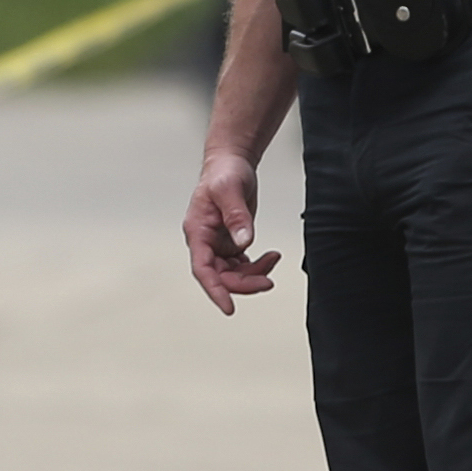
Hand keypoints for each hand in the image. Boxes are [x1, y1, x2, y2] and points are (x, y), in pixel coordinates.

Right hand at [184, 151, 281, 314]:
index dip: (215, 290)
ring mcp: (218, 243)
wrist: (231, 162)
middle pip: (220, 276)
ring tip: (274, 260)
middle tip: (268, 281)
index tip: (229, 307)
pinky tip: (271, 257)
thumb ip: (237, 217)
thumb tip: (244, 243)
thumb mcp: (230, 190)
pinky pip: (242, 265)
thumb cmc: (224, 173)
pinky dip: (257, 266)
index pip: (202, 269)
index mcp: (197, 231)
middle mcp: (205, 241)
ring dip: (253, 275)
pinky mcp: (230, 242)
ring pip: (232, 274)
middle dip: (244, 283)